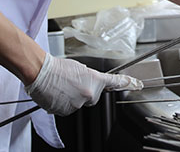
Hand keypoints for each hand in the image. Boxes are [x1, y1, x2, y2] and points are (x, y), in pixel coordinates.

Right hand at [25, 53, 142, 115]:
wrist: (42, 73)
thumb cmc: (58, 67)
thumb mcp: (80, 68)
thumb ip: (90, 77)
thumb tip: (90, 83)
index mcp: (94, 80)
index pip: (114, 82)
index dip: (127, 83)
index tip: (137, 84)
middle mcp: (89, 94)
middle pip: (93, 97)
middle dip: (86, 92)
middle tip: (74, 84)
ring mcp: (78, 104)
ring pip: (80, 104)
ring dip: (73, 97)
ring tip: (63, 87)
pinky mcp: (66, 111)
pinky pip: (69, 109)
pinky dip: (64, 103)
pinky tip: (58, 94)